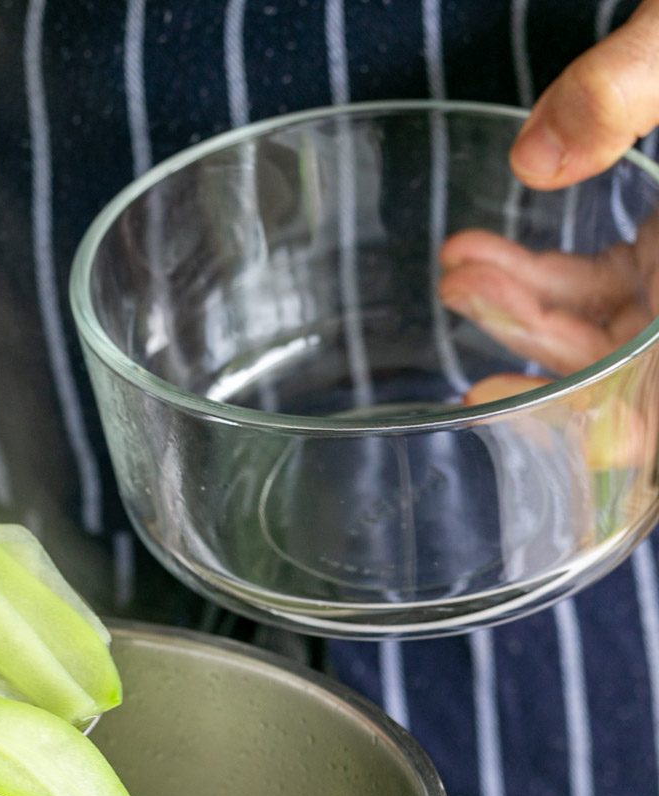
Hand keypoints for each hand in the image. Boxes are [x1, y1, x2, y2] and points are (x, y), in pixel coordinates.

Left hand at [435, 3, 658, 407]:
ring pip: (598, 325)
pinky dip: (535, 276)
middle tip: (461, 292)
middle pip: (620, 359)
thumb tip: (534, 160)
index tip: (515, 400)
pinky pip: (594, 288)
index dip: (601, 420)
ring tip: (456, 265)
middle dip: (535, 334)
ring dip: (521, 303)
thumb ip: (626, 87)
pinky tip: (474, 251)